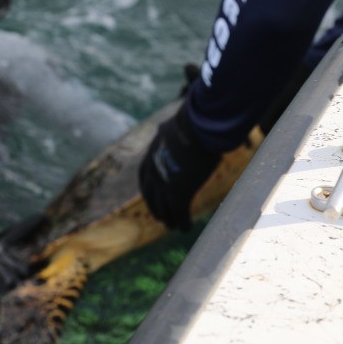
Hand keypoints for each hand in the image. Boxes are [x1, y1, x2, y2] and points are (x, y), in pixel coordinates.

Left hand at [138, 105, 219, 230]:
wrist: (197, 127)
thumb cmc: (195, 121)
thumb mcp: (179, 124)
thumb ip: (179, 129)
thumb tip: (188, 115)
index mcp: (152, 151)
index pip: (145, 175)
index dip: (150, 187)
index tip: (154, 195)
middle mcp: (154, 170)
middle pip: (151, 194)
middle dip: (155, 206)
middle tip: (160, 216)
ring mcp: (165, 183)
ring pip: (164, 207)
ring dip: (168, 218)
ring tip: (173, 226)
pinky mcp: (179, 193)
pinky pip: (179, 214)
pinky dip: (183, 223)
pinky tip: (187, 228)